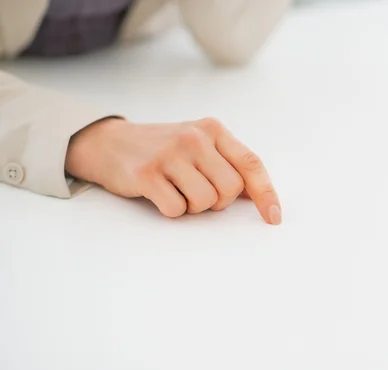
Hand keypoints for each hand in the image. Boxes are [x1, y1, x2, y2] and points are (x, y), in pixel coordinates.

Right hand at [65, 117, 281, 223]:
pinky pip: (177, 210)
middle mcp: (195, 137)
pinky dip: (172, 210)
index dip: (266, 194)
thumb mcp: (200, 146)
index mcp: (213, 130)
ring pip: (205, 202)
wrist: (110, 143)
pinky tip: (159, 194)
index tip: (273, 218)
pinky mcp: (146, 173)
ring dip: (193, 207)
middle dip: (218, 201)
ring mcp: (170, 153)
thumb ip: (228, 165)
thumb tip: (259, 198)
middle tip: (197, 191)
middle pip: (230, 190)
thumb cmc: (164, 151)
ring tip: (176, 190)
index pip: (251, 164)